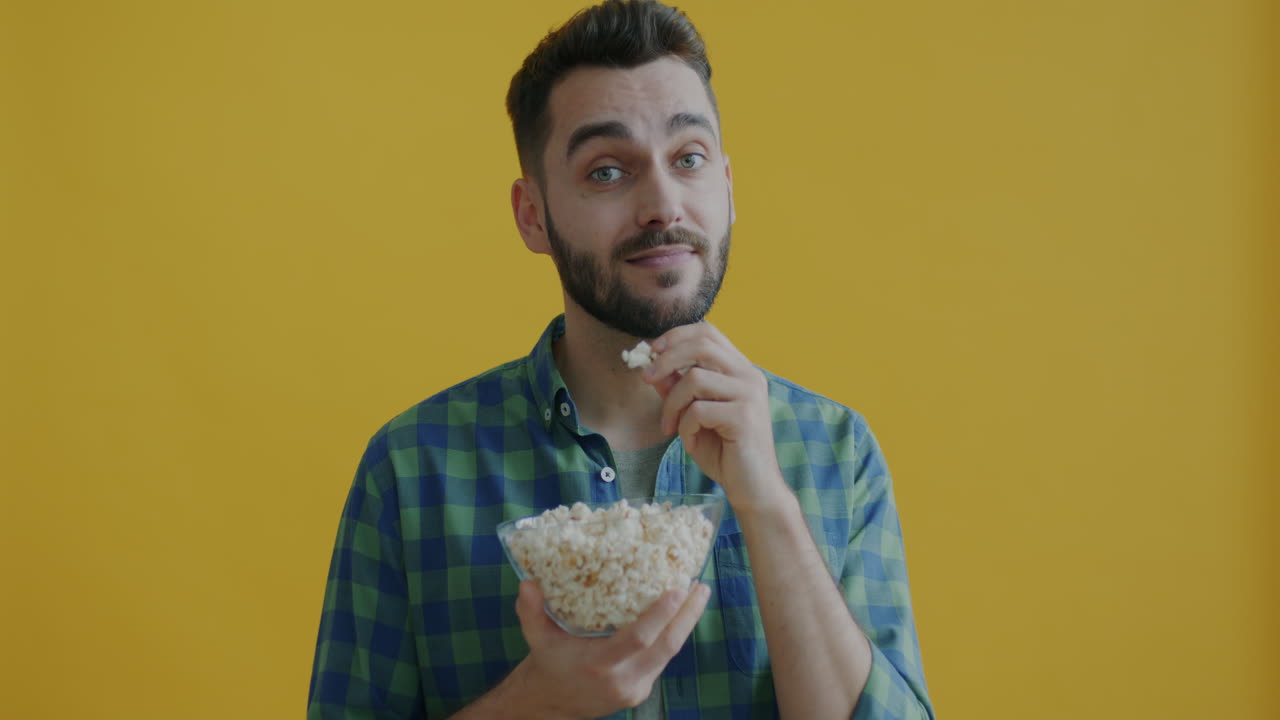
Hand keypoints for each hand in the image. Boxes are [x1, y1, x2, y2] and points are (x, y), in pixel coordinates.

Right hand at [514, 579, 709, 718]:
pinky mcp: (640, 693)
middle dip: (688, 616)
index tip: (677, 589)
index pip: (638, 639)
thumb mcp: (536, 636)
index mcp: (599, 665)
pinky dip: (672, 636)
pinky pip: (661, 660)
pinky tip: (679, 615)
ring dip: (685, 624)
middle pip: (666, 647)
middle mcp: (621, 680)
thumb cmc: (547, 664)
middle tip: (700, 587)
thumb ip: (531, 610)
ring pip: (669, 654)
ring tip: (697, 595)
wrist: (549, 704)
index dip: (660, 614)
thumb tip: (528, 581)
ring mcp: (634, 689)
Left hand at [642, 322, 785, 507]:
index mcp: (740, 370)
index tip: (653, 351)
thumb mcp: (693, 416)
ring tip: (670, 427)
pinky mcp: (744, 417)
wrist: (752, 489)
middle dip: (666, 359)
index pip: (708, 332)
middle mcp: (749, 376)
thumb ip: (678, 390)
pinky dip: (685, 427)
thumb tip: (653, 368)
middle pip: (701, 346)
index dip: (677, 335)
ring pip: (694, 378)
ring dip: (672, 404)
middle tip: (646, 379)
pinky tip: (691, 443)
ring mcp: (750, 395)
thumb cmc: (725, 453)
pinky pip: (698, 410)